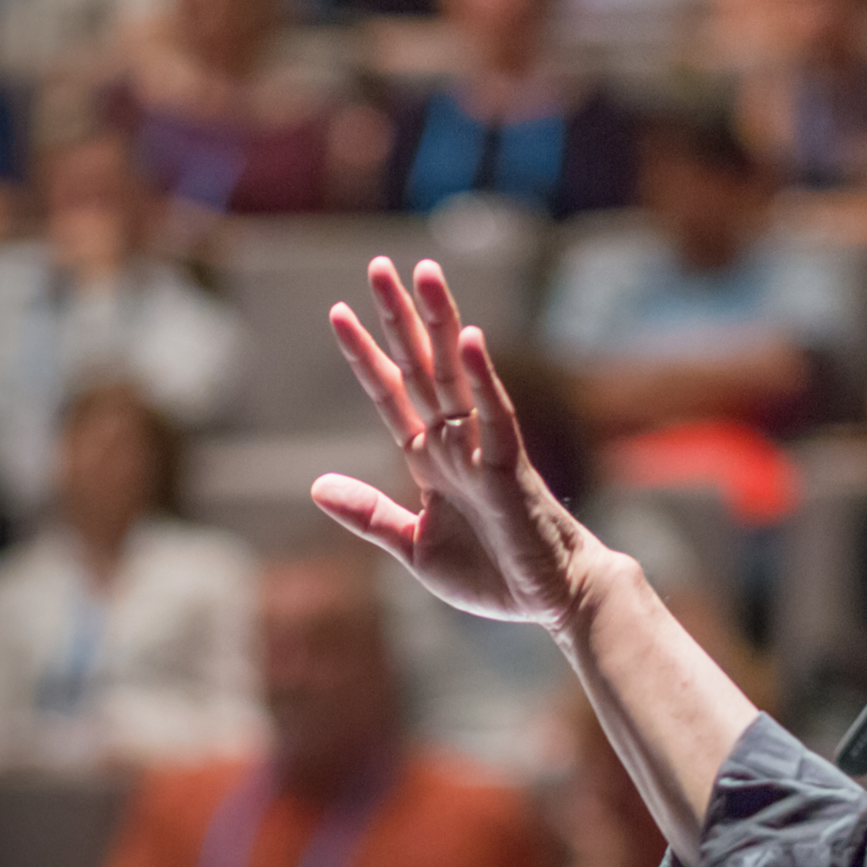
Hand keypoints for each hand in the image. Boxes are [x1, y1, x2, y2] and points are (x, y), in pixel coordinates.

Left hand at [315, 258, 604, 628]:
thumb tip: (315, 485)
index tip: (338, 313)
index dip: (366, 356)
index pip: (391, 396)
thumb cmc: (493, 574)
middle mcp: (456, 442)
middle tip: (378, 265)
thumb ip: (370, 515)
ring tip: (423, 272)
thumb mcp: (415, 546)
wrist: (552, 600)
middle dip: (399, 318)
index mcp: (431, 460)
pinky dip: (480, 376)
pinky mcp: (511, 466)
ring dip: (439, 322)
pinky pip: (496, 413)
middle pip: (420, 367)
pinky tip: (466, 338)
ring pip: (456, 374)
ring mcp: (483, 448)